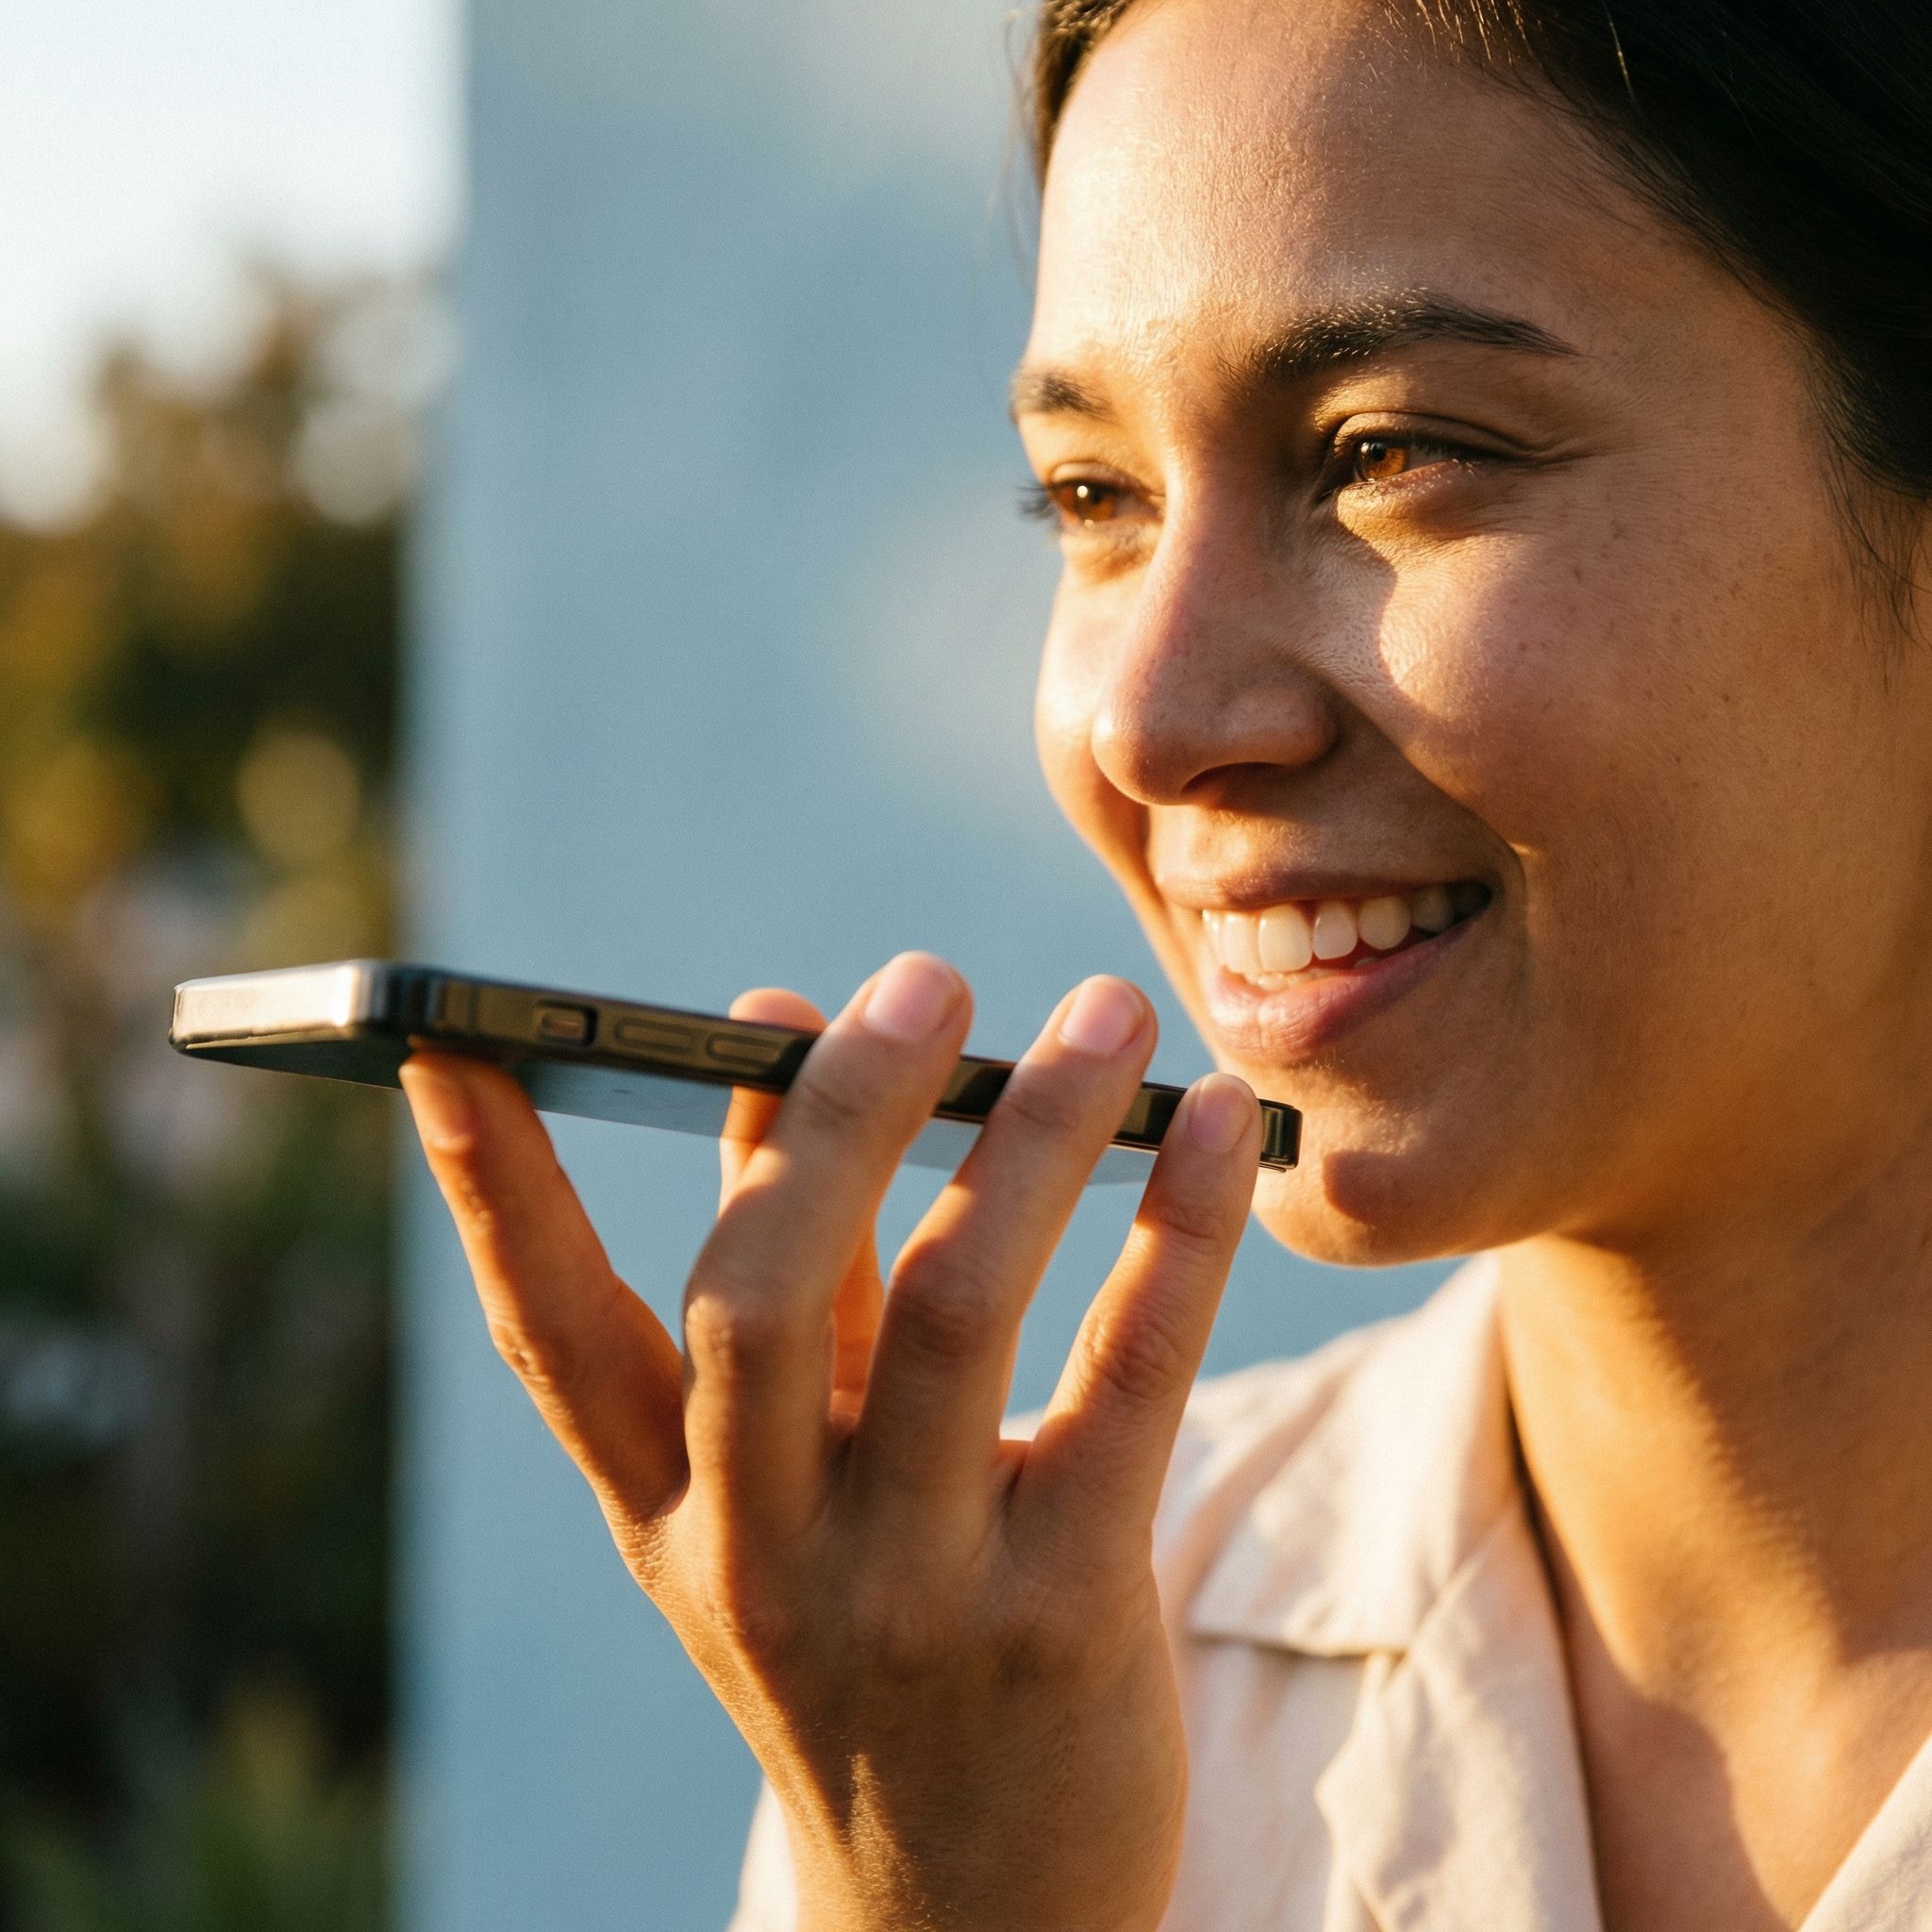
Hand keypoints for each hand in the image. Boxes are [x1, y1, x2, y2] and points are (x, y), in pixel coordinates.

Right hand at [401, 953, 1260, 1931]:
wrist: (975, 1921)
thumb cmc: (874, 1636)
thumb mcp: (788, 1489)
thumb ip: (794, 1272)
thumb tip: (778, 1036)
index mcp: (667, 1511)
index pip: (549, 1333)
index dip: (491, 1183)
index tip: (452, 1035)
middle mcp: (761, 1553)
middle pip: (761, 1289)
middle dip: (838, 1111)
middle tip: (922, 981)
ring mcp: (909, 1591)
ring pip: (958, 1307)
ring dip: (1037, 1131)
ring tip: (1110, 1014)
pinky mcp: (1065, 1614)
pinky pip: (1127, 1381)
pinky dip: (1177, 1230)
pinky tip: (1213, 1124)